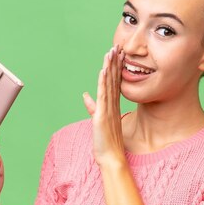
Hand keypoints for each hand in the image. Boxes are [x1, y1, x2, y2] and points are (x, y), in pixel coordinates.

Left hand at [83, 44, 126, 166]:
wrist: (111, 157)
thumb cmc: (106, 142)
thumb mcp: (97, 121)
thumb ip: (92, 107)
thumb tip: (85, 96)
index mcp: (112, 105)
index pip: (114, 82)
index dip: (115, 67)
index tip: (118, 54)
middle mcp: (113, 105)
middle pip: (114, 79)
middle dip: (115, 62)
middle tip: (118, 46)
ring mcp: (109, 109)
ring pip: (109, 83)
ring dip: (110, 67)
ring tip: (112, 51)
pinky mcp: (103, 114)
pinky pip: (104, 95)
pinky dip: (104, 82)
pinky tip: (104, 70)